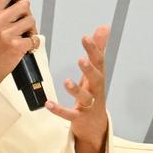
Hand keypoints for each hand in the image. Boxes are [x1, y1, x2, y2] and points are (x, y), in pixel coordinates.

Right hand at [0, 0, 38, 85]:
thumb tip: (16, 0)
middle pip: (24, 4)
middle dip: (26, 13)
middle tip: (21, 22)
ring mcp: (6, 34)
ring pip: (31, 21)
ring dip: (30, 29)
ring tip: (21, 35)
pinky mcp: (16, 46)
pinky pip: (34, 38)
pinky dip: (33, 43)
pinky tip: (24, 46)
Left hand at [44, 26, 110, 152]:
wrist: (96, 124)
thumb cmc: (94, 92)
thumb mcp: (96, 70)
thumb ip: (98, 49)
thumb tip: (104, 27)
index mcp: (98, 78)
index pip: (98, 62)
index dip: (93, 49)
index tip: (85, 37)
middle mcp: (95, 91)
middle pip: (96, 79)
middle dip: (89, 69)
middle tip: (81, 59)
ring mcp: (88, 105)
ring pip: (84, 98)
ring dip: (76, 90)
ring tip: (66, 82)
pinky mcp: (79, 117)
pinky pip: (70, 114)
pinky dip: (59, 110)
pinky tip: (48, 103)